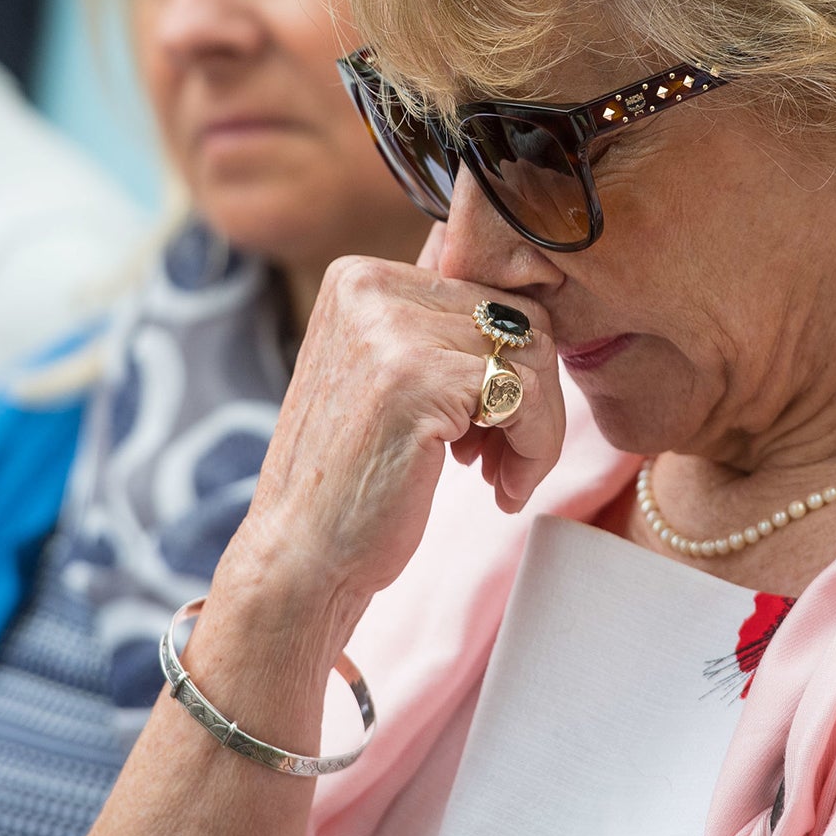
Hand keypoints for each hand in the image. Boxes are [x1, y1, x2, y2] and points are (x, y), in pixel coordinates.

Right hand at [218, 252, 565, 622]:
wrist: (299, 557)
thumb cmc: (351, 477)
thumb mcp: (386, 376)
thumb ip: (436, 330)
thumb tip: (531, 307)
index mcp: (359, 278)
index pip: (486, 290)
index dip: (506, 364)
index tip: (489, 424)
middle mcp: (370, 288)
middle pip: (518, 317)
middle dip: (530, 393)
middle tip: (501, 456)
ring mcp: (392, 330)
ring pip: (533, 355)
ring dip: (537, 427)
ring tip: (502, 475)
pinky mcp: (419, 380)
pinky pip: (526, 395)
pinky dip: (535, 449)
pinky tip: (503, 491)